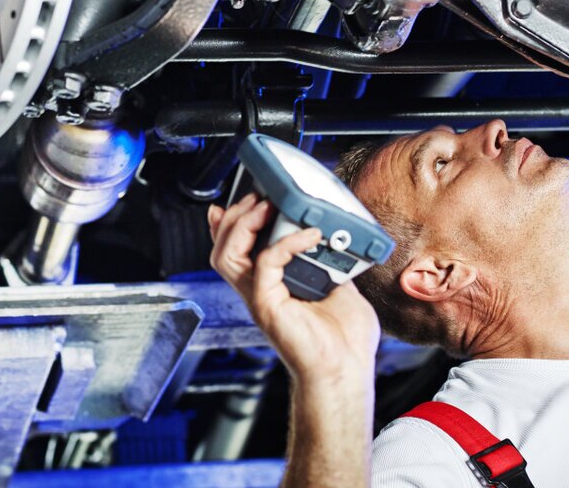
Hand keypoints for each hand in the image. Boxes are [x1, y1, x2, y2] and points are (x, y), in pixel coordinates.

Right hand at [208, 194, 380, 384]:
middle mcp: (258, 289)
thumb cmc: (344, 339)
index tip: (249, 196)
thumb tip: (335, 238)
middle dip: (235, 216)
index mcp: (271, 283)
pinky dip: (285, 242)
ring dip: (244, 224)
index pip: (235, 248)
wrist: (346, 371)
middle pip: (222, 247)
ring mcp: (260, 298)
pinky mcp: (267, 305)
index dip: (231, 222)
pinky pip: (265, 264)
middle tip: (260, 196)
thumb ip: (329, 260)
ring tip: (269, 206)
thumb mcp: (338, 284)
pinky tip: (309, 234)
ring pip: (226, 255)